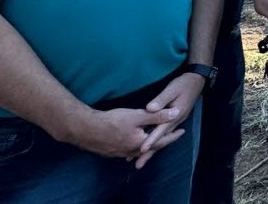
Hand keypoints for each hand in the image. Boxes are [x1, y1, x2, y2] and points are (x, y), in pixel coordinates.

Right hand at [59, 106, 183, 160]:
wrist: (86, 130)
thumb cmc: (112, 121)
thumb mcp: (138, 116)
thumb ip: (158, 115)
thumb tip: (177, 113)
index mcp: (141, 144)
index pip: (162, 140)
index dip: (173, 135)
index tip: (182, 131)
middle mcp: (132, 151)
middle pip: (151, 147)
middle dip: (162, 140)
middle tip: (172, 135)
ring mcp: (121, 153)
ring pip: (140, 149)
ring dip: (149, 144)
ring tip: (156, 140)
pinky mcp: (112, 152)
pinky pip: (129, 150)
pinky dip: (136, 146)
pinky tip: (134, 143)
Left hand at [136, 73, 205, 166]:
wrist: (196, 82)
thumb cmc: (183, 84)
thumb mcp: (172, 89)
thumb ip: (161, 100)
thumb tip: (149, 109)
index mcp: (174, 116)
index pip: (160, 131)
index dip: (151, 140)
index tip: (142, 150)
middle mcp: (175, 122)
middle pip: (161, 140)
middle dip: (150, 153)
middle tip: (138, 165)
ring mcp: (175, 122)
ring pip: (162, 139)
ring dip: (152, 150)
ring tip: (139, 160)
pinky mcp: (173, 120)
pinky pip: (162, 134)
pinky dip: (155, 141)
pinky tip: (149, 145)